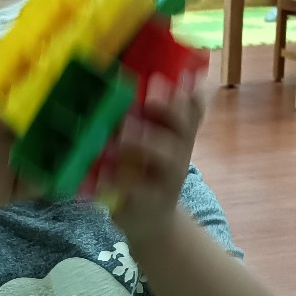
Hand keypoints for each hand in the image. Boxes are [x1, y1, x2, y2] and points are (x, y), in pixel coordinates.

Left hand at [103, 74, 206, 244]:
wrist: (150, 222)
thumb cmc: (147, 172)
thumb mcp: (153, 144)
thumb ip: (150, 117)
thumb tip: (144, 77)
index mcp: (178, 135)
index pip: (193, 108)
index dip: (191, 92)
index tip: (182, 74)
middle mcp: (179, 153)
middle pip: (183, 128)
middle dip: (170, 110)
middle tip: (151, 97)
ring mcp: (168, 179)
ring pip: (168, 157)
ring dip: (147, 142)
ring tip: (125, 133)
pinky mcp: (151, 201)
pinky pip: (138, 190)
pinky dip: (119, 181)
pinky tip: (102, 175)